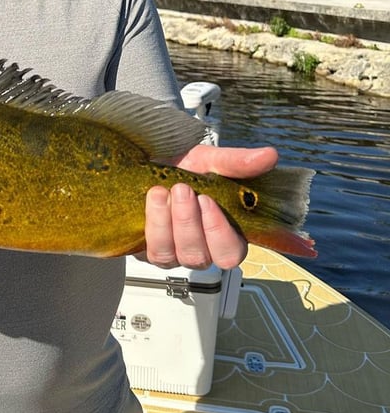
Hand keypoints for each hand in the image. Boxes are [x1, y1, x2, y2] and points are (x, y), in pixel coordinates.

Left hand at [144, 145, 278, 270]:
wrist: (144, 166)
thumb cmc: (181, 169)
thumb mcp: (209, 160)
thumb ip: (237, 162)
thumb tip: (269, 155)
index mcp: (228, 230)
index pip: (240, 249)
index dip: (234, 238)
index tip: (218, 207)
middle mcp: (206, 248)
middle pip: (216, 257)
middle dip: (199, 224)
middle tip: (190, 193)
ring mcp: (180, 254)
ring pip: (186, 255)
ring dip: (178, 222)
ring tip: (168, 191)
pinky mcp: (154, 253)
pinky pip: (158, 252)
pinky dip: (157, 223)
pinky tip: (156, 200)